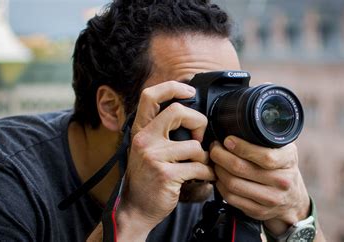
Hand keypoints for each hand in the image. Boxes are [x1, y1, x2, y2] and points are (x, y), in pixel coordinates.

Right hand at [116, 81, 214, 239]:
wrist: (136, 210)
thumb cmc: (147, 179)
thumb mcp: (148, 149)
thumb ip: (161, 132)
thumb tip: (190, 114)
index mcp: (140, 130)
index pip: (150, 96)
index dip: (172, 87)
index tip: (189, 91)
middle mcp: (144, 140)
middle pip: (178, 111)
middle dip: (198, 122)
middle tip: (200, 138)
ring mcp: (154, 157)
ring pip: (194, 145)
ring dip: (205, 157)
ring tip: (201, 165)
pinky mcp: (166, 175)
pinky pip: (199, 167)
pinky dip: (207, 173)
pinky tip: (203, 177)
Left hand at [210, 136, 309, 234]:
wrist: (293, 199)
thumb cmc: (284, 168)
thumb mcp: (285, 149)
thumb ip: (269, 139)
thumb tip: (243, 124)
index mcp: (288, 161)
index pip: (264, 156)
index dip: (241, 147)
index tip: (228, 140)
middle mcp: (281, 181)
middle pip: (241, 169)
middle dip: (221, 156)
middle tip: (215, 148)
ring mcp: (270, 199)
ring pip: (233, 184)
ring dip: (218, 170)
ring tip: (215, 161)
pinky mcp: (258, 211)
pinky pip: (232, 198)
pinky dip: (220, 186)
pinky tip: (220, 177)